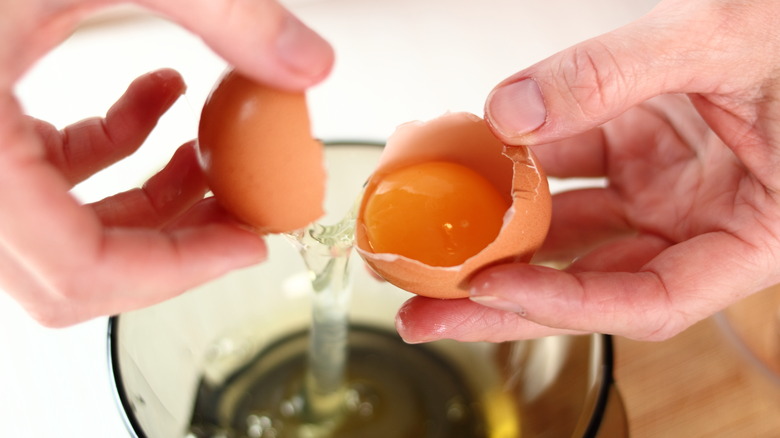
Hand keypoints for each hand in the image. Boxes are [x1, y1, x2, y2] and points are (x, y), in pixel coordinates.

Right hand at [0, 0, 333, 326]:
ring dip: (148, 201)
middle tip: (238, 214)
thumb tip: (307, 63)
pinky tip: (159, 98)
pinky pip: (44, 171)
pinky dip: (112, 150)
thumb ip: (223, 10)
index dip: (177, 270)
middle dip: (169, 245)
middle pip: (70, 268)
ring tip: (209, 157)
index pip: (76, 269)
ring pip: (61, 227)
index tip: (247, 244)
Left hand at [396, 0, 779, 341]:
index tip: (492, 288)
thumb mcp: (722, 39)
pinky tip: (477, 166)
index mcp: (755, 234)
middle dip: (503, 300)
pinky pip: (571, 169)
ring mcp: (669, 189)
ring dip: (501, 238)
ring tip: (433, 246)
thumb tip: (511, 112)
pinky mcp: (642, 152)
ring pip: (573, 232)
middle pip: (592, 284)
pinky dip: (523, 168)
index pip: (650, 300)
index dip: (565, 303)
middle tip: (427, 313)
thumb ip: (614, 74)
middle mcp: (705, 223)